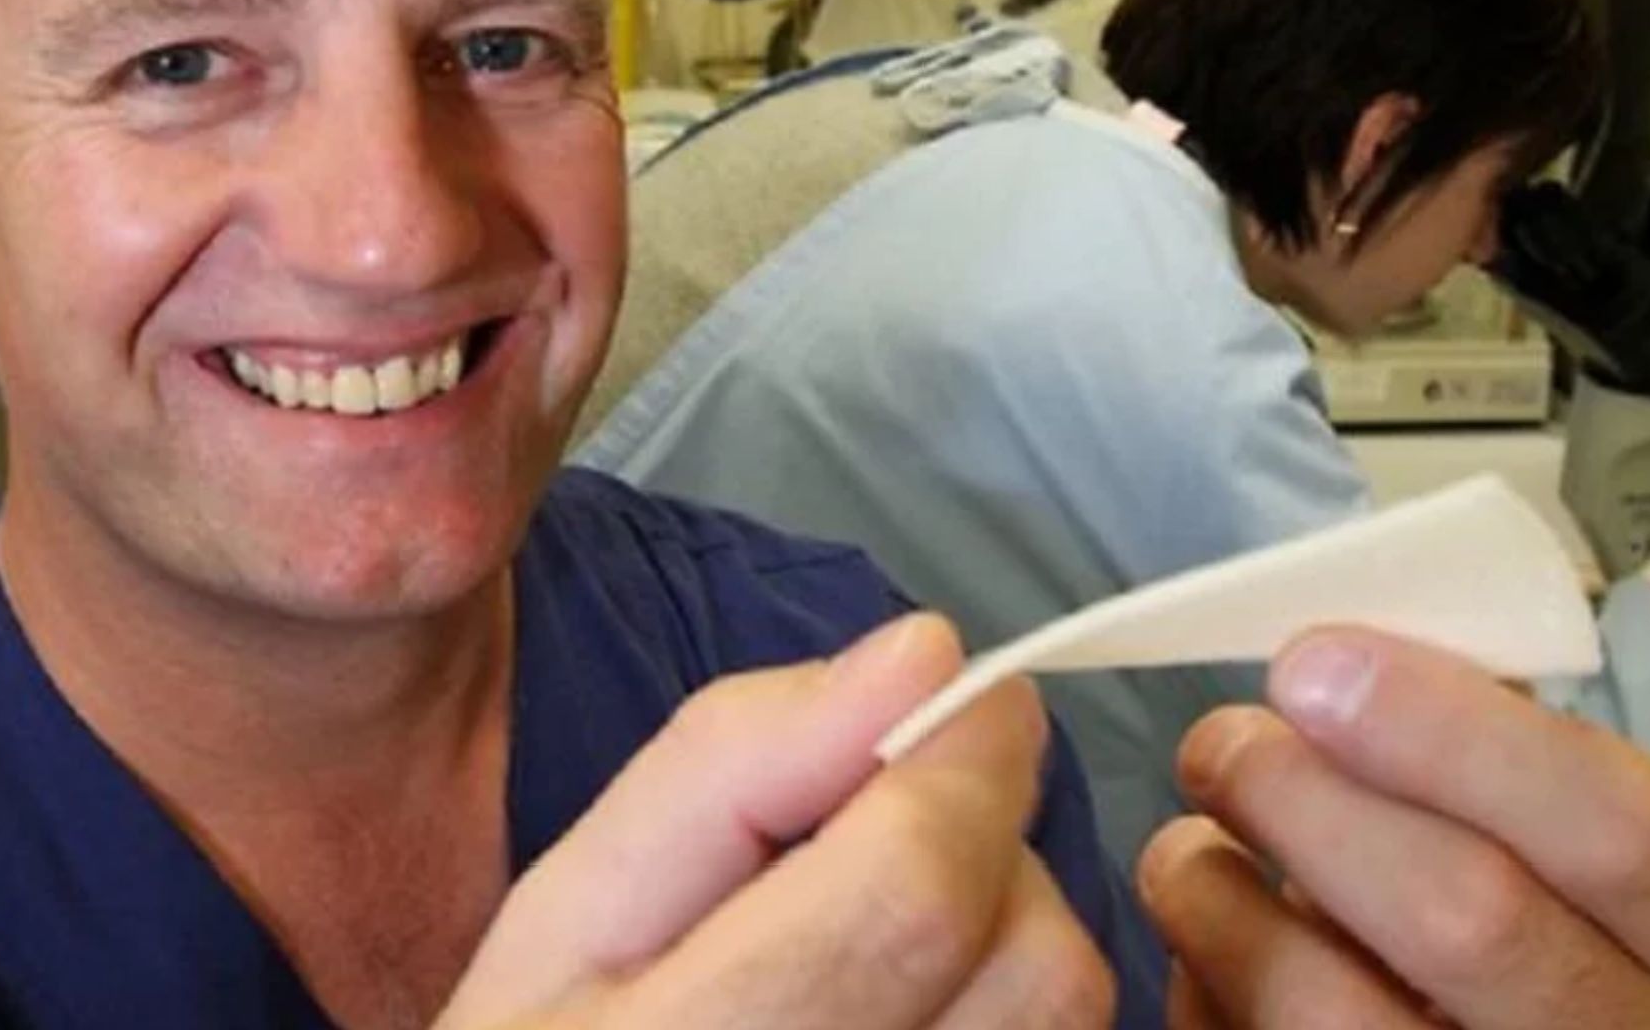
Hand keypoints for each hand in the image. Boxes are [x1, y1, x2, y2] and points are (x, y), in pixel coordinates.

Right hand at [436, 613, 1112, 1029]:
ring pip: (1070, 1024)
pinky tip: (917, 1010)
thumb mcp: (579, 903)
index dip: (962, 764)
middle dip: (995, 856)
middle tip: (907, 838)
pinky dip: (1013, 1012)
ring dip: (1013, 945)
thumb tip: (920, 657)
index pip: (909, 891)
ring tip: (897, 945)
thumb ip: (736, 762)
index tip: (967, 699)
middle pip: (1035, 973)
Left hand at [1138, 626, 1649, 1027]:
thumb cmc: (1562, 955)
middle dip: (1303, 798)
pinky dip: (1207, 1000)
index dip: (1452, 734)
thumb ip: (1513, 784)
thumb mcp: (1587, 871)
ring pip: (1328, 1016)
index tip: (1311, 665)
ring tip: (1188, 859)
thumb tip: (1358, 669)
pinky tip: (1207, 964)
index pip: (1613, 831)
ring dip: (1223, 906)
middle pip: (1461, 915)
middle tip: (1221, 747)